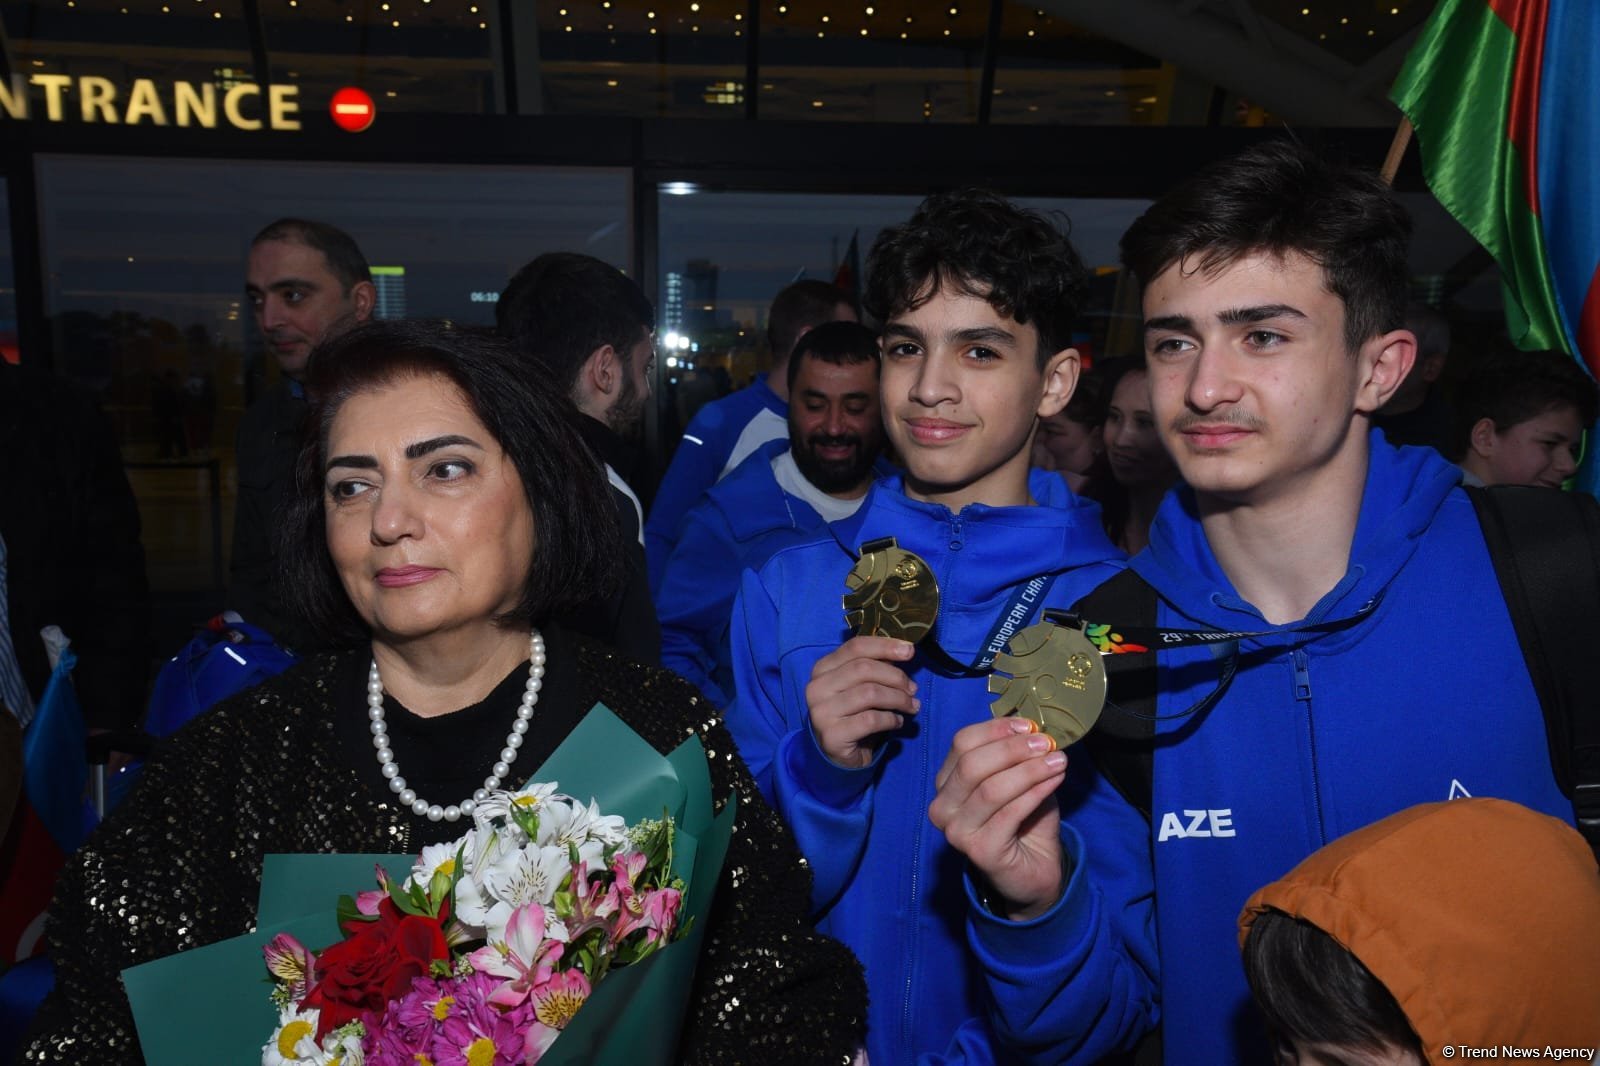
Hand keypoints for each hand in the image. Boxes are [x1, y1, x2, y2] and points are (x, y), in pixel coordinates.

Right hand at [805, 635, 918, 768]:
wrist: (837, 754)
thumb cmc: (853, 714)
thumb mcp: (860, 685)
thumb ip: (876, 666)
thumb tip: (903, 651)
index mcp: (822, 669)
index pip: (855, 647)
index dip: (885, 646)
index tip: (909, 651)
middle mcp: (817, 687)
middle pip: (864, 668)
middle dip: (895, 677)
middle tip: (913, 689)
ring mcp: (821, 712)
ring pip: (869, 693)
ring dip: (898, 699)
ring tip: (911, 706)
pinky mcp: (832, 736)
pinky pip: (871, 720)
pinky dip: (891, 719)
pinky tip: (897, 722)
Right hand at [929, 717, 1066, 920]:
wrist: (1033, 870)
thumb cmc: (1024, 820)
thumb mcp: (1021, 779)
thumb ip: (1020, 755)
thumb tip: (1035, 728)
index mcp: (946, 782)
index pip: (962, 743)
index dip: (996, 730)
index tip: (1030, 725)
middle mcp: (942, 806)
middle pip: (972, 764)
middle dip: (1012, 749)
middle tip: (1046, 743)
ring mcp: (956, 831)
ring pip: (990, 789)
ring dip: (1029, 770)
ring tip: (1057, 761)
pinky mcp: (978, 851)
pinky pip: (1009, 813)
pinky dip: (1035, 792)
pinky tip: (1054, 781)